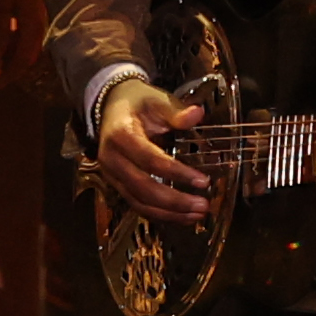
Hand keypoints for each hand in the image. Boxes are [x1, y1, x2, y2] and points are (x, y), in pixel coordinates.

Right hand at [94, 75, 219, 225]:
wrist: (112, 107)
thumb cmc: (138, 103)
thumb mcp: (156, 100)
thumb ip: (175, 111)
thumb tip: (197, 114)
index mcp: (121, 135)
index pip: (150, 160)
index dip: (177, 173)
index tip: (203, 181)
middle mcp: (112, 159)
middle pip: (143, 188)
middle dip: (175, 201)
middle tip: (203, 205)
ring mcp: (112, 175)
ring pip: (139, 202)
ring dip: (169, 213)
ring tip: (197, 215)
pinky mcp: (117, 185)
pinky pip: (138, 204)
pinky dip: (160, 214)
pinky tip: (182, 216)